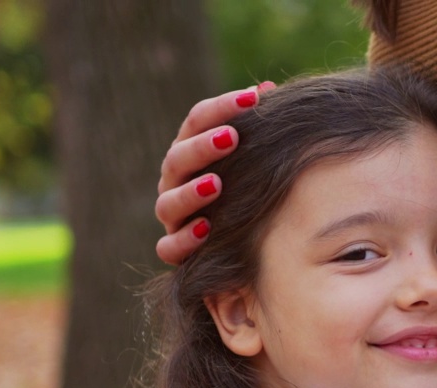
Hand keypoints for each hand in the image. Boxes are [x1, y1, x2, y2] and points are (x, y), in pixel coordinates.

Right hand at [153, 81, 275, 263]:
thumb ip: (254, 125)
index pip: (197, 120)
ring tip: (216, 184)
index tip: (254, 97)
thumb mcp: (251, 155)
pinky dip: (183, 240)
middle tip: (230, 137)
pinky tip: (205, 230)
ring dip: (190, 193)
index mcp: (191, 151)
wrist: (239, 240)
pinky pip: (169, 248)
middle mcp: (175, 181)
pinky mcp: (175, 250)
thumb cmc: (247, 186)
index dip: (222, 106)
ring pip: (168, 203)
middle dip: (202, 147)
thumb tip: (268, 88)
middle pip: (177, 158)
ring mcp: (173, 216)